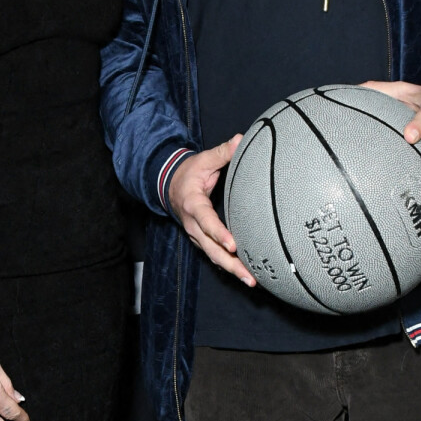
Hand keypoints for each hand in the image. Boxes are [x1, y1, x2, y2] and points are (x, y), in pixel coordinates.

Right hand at [167, 137, 256, 285]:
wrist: (169, 186)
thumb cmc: (189, 173)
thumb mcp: (203, 160)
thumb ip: (222, 153)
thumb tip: (239, 139)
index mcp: (193, 205)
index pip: (206, 222)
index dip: (219, 234)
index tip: (233, 244)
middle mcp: (193, 225)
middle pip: (211, 249)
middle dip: (230, 263)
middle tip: (249, 275)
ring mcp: (196, 235)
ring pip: (213, 256)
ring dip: (231, 269)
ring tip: (251, 280)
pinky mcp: (201, 240)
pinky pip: (215, 255)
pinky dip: (228, 266)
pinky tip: (244, 274)